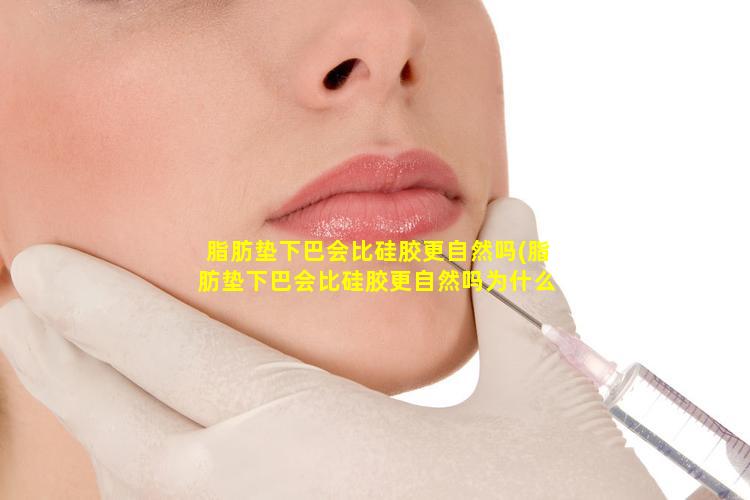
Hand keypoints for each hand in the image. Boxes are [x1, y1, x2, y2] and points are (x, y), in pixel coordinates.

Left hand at [0, 197, 664, 498]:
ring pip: (137, 493)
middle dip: (62, 364)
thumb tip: (514, 209)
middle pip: (124, 427)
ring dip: (97, 427)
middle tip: (16, 313)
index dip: (96, 303)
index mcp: (313, 438)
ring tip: (74, 377)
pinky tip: (147, 467)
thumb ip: (514, 298)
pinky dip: (143, 494)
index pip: (172, 352)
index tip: (36, 264)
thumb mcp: (545, 402)